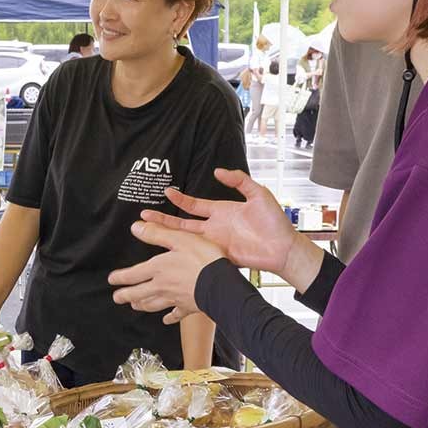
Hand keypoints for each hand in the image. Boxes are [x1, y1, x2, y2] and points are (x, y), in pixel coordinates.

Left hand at [109, 221, 224, 324]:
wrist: (221, 285)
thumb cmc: (203, 260)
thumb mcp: (179, 239)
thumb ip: (156, 234)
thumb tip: (136, 228)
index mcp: (158, 269)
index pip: (132, 275)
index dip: (120, 277)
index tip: (112, 279)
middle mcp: (163, 286)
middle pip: (138, 293)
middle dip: (125, 296)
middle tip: (117, 297)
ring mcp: (175, 298)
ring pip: (153, 304)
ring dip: (142, 305)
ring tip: (135, 306)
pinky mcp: (188, 307)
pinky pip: (176, 314)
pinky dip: (169, 317)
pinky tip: (166, 318)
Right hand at [139, 169, 296, 273]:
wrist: (284, 247)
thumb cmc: (274, 221)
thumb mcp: (258, 194)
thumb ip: (239, 180)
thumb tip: (218, 171)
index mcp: (221, 211)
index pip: (194, 204)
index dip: (180, 198)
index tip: (166, 191)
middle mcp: (213, 227)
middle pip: (181, 222)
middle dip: (162, 219)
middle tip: (143, 216)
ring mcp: (213, 243)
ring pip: (183, 238)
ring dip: (166, 234)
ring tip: (146, 230)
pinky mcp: (217, 257)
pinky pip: (195, 254)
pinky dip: (180, 252)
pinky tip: (167, 251)